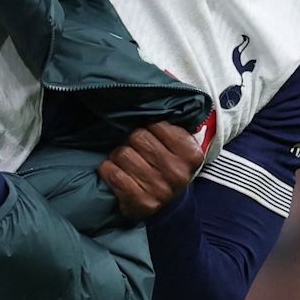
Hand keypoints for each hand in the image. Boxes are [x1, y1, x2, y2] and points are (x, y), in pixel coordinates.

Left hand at [98, 116, 216, 220]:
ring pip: (123, 154)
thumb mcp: (180, 145)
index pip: (156, 124)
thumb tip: (163, 91)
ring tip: (125, 163)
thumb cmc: (169, 167)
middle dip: (131, 141)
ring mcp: (160, 189)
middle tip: (134, 149)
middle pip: (137, 137)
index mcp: (191, 154)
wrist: (169, 207)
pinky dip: (109, 170)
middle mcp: (178, 172)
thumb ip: (173, 122)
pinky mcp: (141, 202)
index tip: (149, 135)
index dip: (148, 127)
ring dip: (118, 156)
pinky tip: (116, 173)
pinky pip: (113, 173)